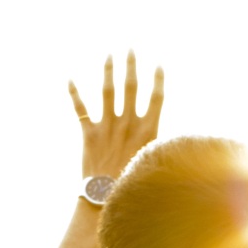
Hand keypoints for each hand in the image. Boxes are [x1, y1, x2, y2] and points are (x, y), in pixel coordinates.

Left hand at [69, 51, 164, 181]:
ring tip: (109, 55)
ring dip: (108, 71)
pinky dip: (74, 94)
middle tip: (130, 49)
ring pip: (107, 92)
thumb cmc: (134, 185)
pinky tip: (69, 79)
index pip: (156, 98)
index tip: (159, 65)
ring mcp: (107, 127)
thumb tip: (177, 147)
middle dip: (131, 66)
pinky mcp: (89, 134)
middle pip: (131, 87)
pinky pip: (80, 109)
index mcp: (147, 130)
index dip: (158, 80)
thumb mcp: (153, 164)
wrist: (106, 198)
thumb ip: (159, 148)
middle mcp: (127, 124)